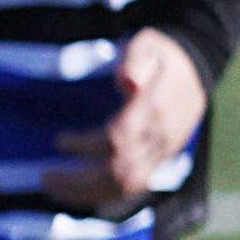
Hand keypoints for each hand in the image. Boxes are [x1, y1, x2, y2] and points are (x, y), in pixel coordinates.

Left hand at [57, 27, 207, 212]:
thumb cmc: (161, 54)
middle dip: (79, 179)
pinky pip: (136, 187)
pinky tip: (80, 194)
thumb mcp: (148, 44)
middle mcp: (162, 136)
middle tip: (45, 177)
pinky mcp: (164, 159)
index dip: (86, 145)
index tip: (59, 142)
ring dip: (88, 193)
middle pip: (120, 170)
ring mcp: (165, 151)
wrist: (195, 66)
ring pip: (128, 185)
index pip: (118, 138)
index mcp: (155, 109)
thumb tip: (126, 79)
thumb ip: (135, 59)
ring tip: (54, 190)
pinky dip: (105, 195)